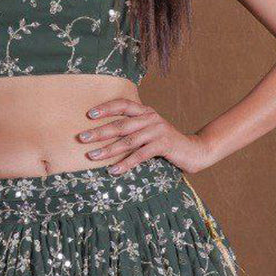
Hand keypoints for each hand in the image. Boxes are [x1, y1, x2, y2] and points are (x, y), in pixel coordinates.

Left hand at [76, 98, 210, 174]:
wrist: (194, 150)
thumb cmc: (165, 143)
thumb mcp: (149, 132)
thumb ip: (133, 129)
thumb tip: (105, 136)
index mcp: (145, 112)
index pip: (123, 104)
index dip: (106, 108)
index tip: (89, 114)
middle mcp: (151, 118)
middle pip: (121, 124)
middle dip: (99, 131)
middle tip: (82, 138)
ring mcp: (158, 130)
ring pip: (128, 140)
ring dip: (108, 149)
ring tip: (92, 156)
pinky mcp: (164, 144)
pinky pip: (140, 154)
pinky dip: (126, 163)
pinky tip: (114, 171)